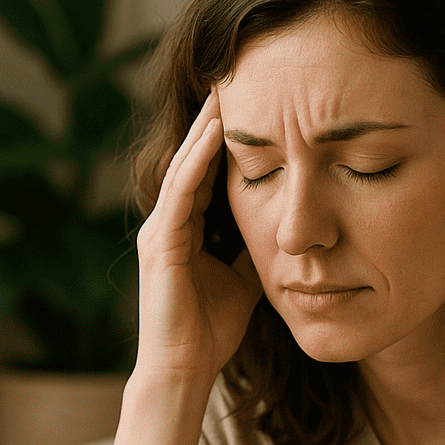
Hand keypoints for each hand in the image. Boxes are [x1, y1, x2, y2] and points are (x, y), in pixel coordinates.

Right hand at [134, 90, 262, 380]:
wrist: (185, 370)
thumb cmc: (211, 332)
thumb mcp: (245, 278)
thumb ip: (254, 248)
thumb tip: (283, 226)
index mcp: (186, 230)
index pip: (207, 172)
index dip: (227, 138)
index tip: (252, 103)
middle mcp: (168, 223)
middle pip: (192, 159)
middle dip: (213, 119)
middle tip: (235, 75)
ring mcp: (160, 230)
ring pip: (185, 166)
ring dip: (206, 128)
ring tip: (226, 90)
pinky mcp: (162, 243)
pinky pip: (181, 191)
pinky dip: (198, 161)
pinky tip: (217, 133)